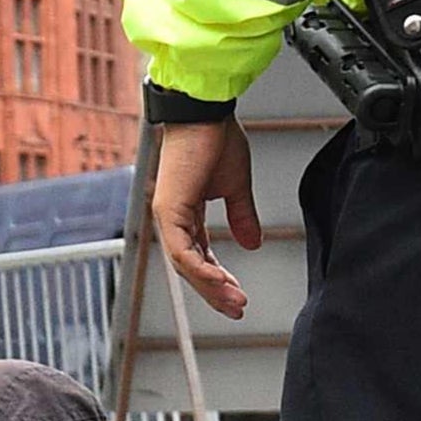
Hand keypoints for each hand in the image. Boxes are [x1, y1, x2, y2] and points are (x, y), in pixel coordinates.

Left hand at [148, 118, 259, 321]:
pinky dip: (201, 269)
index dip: (218, 278)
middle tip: (236, 309)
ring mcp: (167, 215)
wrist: (206, 111)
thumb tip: (253, 243)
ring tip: (234, 301)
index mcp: (186, 212)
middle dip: (215, 291)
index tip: (238, 294)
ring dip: (211, 286)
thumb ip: (242, 216)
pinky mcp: (168, 210)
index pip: (200, 255)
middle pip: (191, 267)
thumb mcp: (236, 186)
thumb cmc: (215, 137)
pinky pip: (183, 250)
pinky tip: (220, 282)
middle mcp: (172, 217)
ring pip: (185, 264)